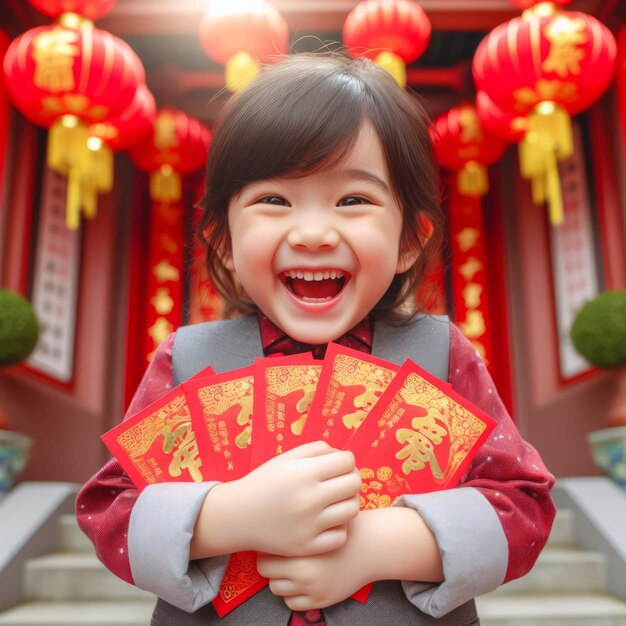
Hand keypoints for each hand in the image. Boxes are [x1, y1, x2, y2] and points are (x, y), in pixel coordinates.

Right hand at [237, 441, 360, 555]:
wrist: (238, 515)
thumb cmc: (265, 482)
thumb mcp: (286, 458)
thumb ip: (317, 450)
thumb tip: (344, 457)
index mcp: (303, 473)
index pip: (347, 461)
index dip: (345, 460)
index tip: (337, 465)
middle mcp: (308, 499)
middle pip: (354, 484)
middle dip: (350, 478)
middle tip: (340, 482)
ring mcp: (309, 525)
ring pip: (352, 510)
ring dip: (348, 501)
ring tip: (336, 500)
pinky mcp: (307, 546)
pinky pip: (341, 535)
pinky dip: (339, 527)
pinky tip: (328, 520)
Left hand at [257, 516, 370, 610]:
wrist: (367, 547)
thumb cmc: (340, 528)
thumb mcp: (316, 522)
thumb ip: (293, 527)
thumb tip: (266, 528)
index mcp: (300, 551)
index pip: (263, 558)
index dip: (266, 550)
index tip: (273, 543)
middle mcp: (303, 573)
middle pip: (267, 574)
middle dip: (270, 564)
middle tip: (278, 556)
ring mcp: (311, 589)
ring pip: (277, 589)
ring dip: (280, 579)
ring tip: (289, 568)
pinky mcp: (320, 601)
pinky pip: (292, 604)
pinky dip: (292, 594)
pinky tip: (300, 582)